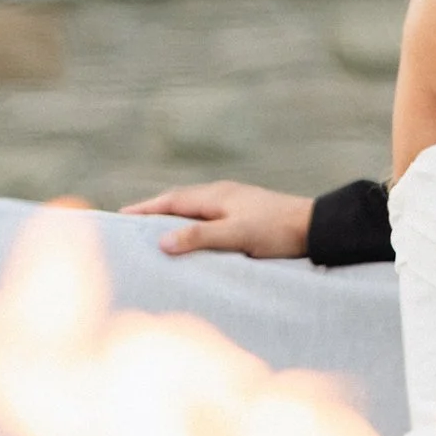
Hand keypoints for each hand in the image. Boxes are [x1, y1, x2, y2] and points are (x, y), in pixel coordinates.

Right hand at [119, 180, 313, 257]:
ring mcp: (235, 201)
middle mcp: (222, 193)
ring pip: (194, 206)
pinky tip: (195, 232)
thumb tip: (161, 242)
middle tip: (129, 222)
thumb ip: (200, 237)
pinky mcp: (247, 212)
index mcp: (216, 195)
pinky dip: (192, 221)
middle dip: (153, 210)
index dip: (143, 209)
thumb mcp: (237, 235)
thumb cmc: (278, 231)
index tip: (118, 216)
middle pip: (179, 200)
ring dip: (173, 215)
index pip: (170, 200)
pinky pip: (208, 214)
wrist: (317, 227)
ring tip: (155, 228)